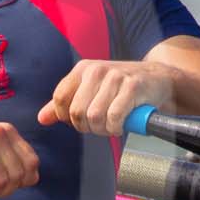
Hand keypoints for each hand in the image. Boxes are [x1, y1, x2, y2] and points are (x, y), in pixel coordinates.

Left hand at [38, 60, 176, 135]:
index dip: (67, 118)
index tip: (81, 121)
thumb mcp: (91, 90)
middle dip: (87, 127)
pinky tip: (121, 125)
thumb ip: (64, 104)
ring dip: (103, 130)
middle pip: (76, 112)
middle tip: (100, 126)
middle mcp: (96, 70)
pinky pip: (114, 118)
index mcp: (83, 69)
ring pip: (94, 117)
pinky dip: (116, 128)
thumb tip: (42, 119)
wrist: (158, 79)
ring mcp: (115, 77)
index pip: (60, 99)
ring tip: (111, 125)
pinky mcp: (133, 87)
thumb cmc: (121, 88)